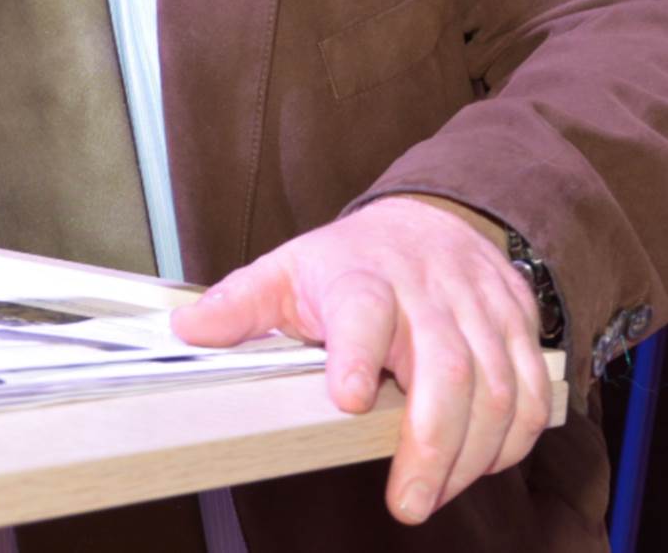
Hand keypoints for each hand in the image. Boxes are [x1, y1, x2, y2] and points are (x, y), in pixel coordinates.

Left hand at [170, 196, 551, 523]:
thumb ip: (241, 304)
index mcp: (360, 275)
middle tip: (407, 501)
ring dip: (472, 454)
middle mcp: (425, 289)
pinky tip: (481, 464)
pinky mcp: (517, 323)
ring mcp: (477, 306)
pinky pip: (532, 391)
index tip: (348, 398)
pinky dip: (515, 439)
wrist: (429, 217)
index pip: (362, 309)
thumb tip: (187, 332)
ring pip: (496, 387)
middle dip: (430, 444)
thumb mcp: (288, 270)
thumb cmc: (352, 259)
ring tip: (435, 492)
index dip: (357, 352)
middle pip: (445, 367)